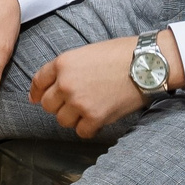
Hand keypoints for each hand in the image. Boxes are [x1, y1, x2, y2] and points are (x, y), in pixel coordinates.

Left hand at [29, 30, 179, 138]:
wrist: (148, 63)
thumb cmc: (121, 54)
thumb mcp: (86, 53)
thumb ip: (68, 68)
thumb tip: (54, 85)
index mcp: (62, 63)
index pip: (38, 82)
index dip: (36, 93)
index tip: (36, 98)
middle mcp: (66, 84)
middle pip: (48, 105)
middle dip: (58, 105)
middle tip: (73, 104)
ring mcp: (79, 102)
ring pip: (62, 120)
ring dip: (73, 118)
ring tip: (88, 110)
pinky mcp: (95, 117)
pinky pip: (81, 131)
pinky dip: (88, 128)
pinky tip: (97, 120)